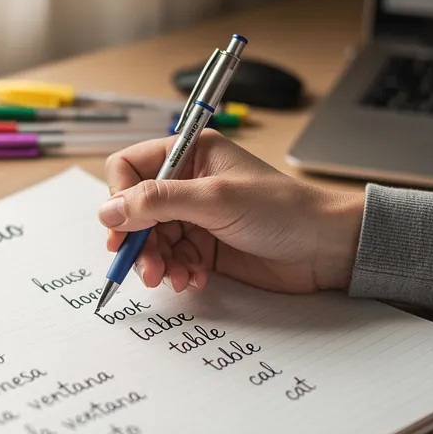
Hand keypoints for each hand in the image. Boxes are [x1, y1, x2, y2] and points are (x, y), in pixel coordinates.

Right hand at [99, 130, 365, 293]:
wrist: (325, 247)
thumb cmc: (282, 210)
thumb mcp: (215, 200)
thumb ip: (157, 202)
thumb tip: (107, 211)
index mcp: (190, 153)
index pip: (130, 168)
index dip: (120, 198)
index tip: (123, 227)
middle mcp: (188, 182)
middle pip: (136, 211)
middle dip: (138, 241)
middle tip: (146, 267)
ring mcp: (196, 216)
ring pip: (152, 240)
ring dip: (157, 262)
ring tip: (174, 278)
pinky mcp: (206, 246)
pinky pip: (173, 259)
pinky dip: (177, 272)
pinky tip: (193, 280)